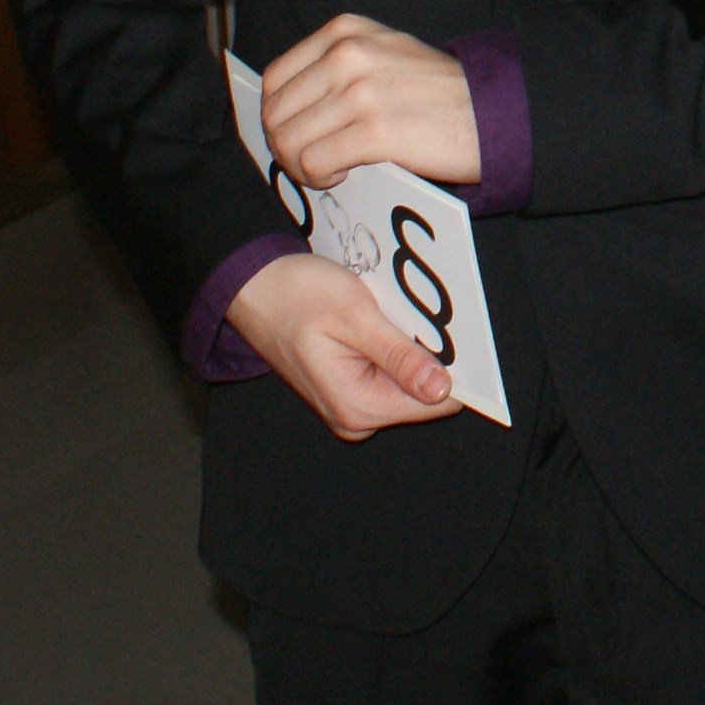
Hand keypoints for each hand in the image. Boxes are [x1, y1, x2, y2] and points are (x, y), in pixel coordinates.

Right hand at [226, 250, 456, 437]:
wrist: (252, 287)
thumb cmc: (295, 296)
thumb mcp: (354, 318)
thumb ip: (399, 356)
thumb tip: (441, 388)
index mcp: (357, 406)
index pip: (436, 403)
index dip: (451, 368)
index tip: (449, 335)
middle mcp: (354, 417)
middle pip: (423, 394)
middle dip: (426, 355)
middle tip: (406, 316)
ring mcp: (350, 406)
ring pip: (407, 382)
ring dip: (407, 349)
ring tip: (383, 316)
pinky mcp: (348, 391)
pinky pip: (388, 375)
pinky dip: (391, 348)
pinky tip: (375, 323)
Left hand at [260, 13, 481, 188]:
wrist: (491, 112)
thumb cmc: (437, 93)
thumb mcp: (383, 53)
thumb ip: (336, 65)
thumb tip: (285, 106)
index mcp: (345, 32)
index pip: (275, 79)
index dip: (276, 116)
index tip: (296, 136)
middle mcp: (347, 54)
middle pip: (277, 114)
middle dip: (285, 147)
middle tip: (309, 163)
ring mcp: (360, 91)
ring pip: (289, 142)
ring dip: (301, 166)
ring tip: (329, 170)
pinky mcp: (375, 131)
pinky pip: (314, 163)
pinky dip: (321, 176)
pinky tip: (344, 174)